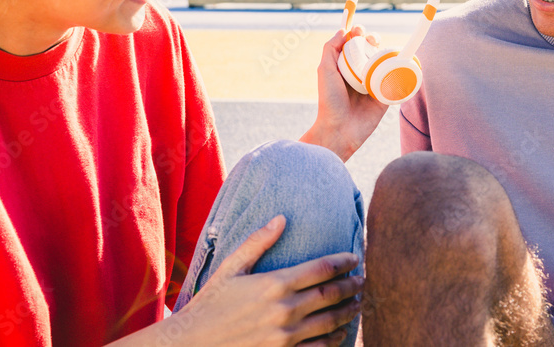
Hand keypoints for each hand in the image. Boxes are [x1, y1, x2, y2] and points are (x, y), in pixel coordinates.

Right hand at [166, 216, 362, 346]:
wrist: (191, 345)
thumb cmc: (210, 304)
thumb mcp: (231, 268)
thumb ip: (258, 242)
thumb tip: (281, 218)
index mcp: (274, 283)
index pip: (321, 268)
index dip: (343, 262)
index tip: (354, 258)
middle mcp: (284, 310)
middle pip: (331, 295)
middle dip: (352, 286)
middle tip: (363, 281)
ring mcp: (285, 337)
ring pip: (329, 323)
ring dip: (347, 313)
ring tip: (356, 305)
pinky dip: (333, 341)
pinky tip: (338, 334)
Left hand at [301, 27, 388, 160]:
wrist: (340, 129)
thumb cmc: (329, 100)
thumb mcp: (325, 70)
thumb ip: (331, 48)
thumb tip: (344, 30)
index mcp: (345, 67)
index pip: (354, 45)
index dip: (358, 34)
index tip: (360, 31)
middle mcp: (359, 74)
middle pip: (371, 50)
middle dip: (373, 40)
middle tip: (372, 40)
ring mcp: (373, 84)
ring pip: (384, 62)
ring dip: (386, 51)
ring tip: (383, 50)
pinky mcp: (385, 96)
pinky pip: (395, 80)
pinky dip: (399, 69)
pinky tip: (401, 60)